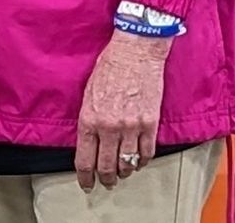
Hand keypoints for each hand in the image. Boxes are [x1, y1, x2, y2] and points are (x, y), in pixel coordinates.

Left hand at [74, 30, 170, 191]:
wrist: (135, 51)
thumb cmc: (110, 66)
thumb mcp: (88, 92)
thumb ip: (89, 119)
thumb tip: (89, 140)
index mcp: (90, 118)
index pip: (85, 159)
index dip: (85, 177)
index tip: (86, 183)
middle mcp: (109, 127)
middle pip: (107, 167)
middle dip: (105, 179)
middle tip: (105, 182)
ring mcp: (131, 127)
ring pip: (128, 164)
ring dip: (124, 172)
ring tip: (122, 172)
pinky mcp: (150, 124)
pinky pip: (147, 153)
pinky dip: (142, 160)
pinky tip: (138, 160)